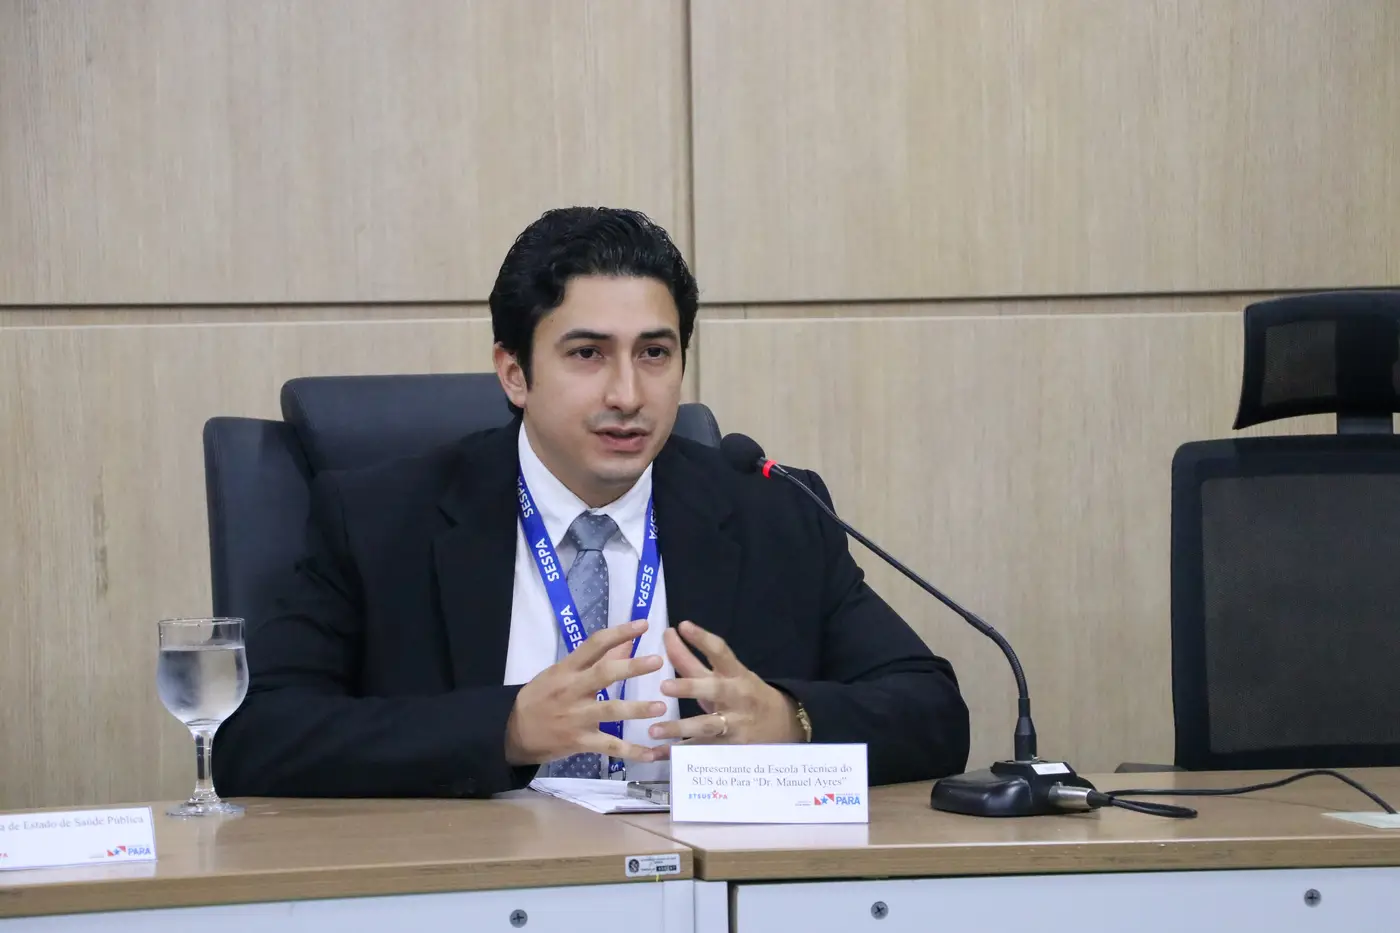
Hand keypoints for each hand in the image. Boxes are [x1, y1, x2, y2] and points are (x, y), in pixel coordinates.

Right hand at [504, 620, 666, 765]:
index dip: (619, 632)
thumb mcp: (560, 673)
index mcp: (567, 669)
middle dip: (632, 668)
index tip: (643, 624)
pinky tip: (653, 753)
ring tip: (662, 706)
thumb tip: (625, 644)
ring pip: (610, 711)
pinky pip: (609, 746)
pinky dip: (632, 751)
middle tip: (658, 661)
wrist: (512, 731)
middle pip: (604, 674)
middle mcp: (572, 690)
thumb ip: (592, 660)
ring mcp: (576, 717)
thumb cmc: (539, 697)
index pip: (594, 644)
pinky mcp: (580, 741)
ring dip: (637, 709)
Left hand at [648, 620, 803, 753]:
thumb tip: (668, 636)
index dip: (702, 638)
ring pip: (707, 725)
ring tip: (654, 729)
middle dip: (689, 687)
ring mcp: (734, 723)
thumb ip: (695, 662)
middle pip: (713, 690)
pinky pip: (701, 750)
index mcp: (735, 674)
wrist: (782, 725)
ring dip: (680, 727)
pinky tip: (657, 753)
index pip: (720, 652)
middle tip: (664, 686)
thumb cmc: (744, 695)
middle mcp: (736, 696)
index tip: (682, 626)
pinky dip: (678, 753)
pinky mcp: (729, 746)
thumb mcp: (728, 676)